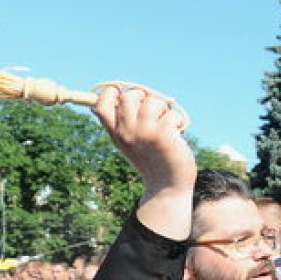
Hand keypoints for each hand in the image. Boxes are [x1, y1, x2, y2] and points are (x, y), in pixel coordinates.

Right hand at [92, 85, 195, 239]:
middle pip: (129, 97)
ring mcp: (144, 133)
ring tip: (167, 126)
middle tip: (154, 113)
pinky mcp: (163, 135)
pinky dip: (178, 122)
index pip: (101, 105)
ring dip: (164, 110)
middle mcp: (127, 133)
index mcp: (116, 134)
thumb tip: (119, 93)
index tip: (120, 92)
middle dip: (145, 98)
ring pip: (153, 102)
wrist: (167, 187)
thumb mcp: (131, 143)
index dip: (110, 93)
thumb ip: (123, 122)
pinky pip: (172, 115)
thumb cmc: (152, 162)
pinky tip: (178, 136)